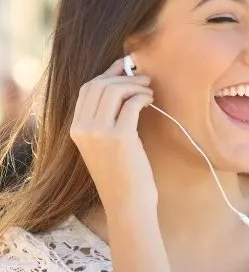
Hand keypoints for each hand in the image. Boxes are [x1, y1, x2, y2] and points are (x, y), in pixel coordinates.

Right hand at [70, 57, 156, 215]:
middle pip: (99, 85)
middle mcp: (82, 128)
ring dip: (135, 84)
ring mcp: (99, 132)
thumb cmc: (123, 174)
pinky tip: (150, 101)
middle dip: (123, 76)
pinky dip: (142, 96)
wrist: (127, 203)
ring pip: (114, 90)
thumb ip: (105, 120)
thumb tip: (121, 87)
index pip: (87, 89)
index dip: (107, 74)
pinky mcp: (120, 137)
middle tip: (144, 79)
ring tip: (149, 90)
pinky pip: (131, 104)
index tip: (125, 68)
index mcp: (75, 129)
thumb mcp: (104, 145)